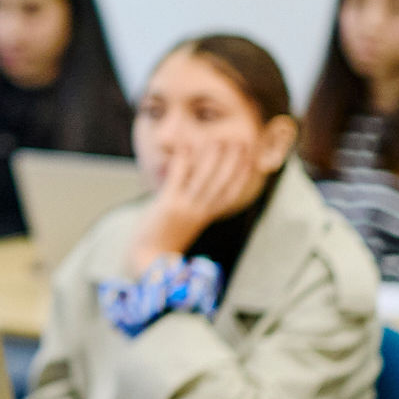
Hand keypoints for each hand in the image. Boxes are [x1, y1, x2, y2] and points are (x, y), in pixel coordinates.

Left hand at [129, 137, 259, 265]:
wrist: (147, 258)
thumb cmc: (162, 237)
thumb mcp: (183, 219)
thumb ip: (192, 204)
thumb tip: (196, 182)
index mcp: (205, 217)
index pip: (231, 195)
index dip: (242, 178)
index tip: (251, 160)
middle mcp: (199, 212)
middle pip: (222, 184)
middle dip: (233, 163)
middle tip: (241, 142)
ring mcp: (185, 208)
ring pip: (204, 180)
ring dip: (212, 159)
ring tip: (219, 140)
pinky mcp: (168, 205)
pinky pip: (179, 180)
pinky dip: (183, 162)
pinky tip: (186, 146)